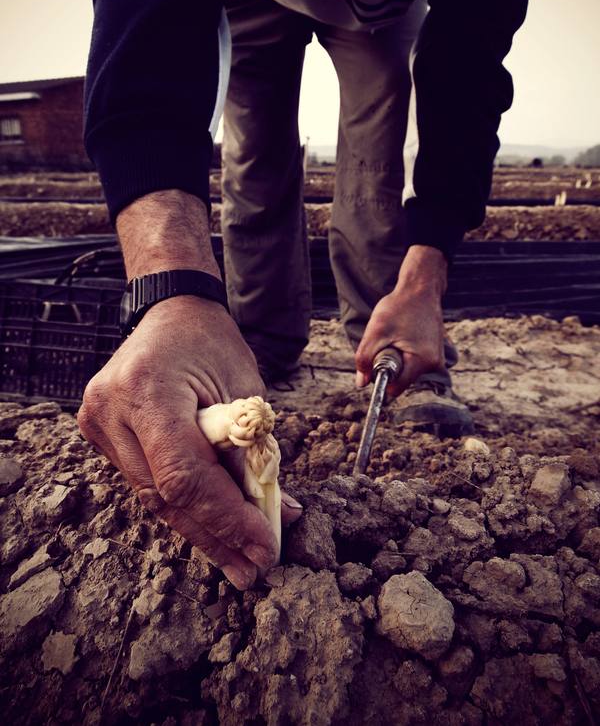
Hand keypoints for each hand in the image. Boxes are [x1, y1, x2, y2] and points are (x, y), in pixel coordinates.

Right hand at [78, 295, 300, 589]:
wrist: (170, 312)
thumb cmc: (212, 344)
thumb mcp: (246, 391)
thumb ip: (254, 453)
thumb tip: (277, 515)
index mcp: (147, 389)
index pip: (185, 474)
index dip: (226, 518)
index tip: (264, 547)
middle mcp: (111, 409)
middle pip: (166, 495)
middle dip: (217, 536)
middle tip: (254, 569)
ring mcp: (98, 422)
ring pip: (154, 497)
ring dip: (201, 530)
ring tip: (240, 561)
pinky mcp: (99, 432)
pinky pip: (145, 482)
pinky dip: (182, 506)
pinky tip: (213, 531)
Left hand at [354, 245, 446, 396]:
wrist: (420, 288)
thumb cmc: (399, 306)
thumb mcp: (376, 332)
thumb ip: (365, 359)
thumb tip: (361, 383)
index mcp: (423, 361)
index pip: (396, 387)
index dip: (381, 377)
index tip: (375, 360)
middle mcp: (435, 363)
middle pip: (401, 378)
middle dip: (388, 364)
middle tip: (387, 341)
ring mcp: (436, 357)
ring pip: (406, 369)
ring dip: (396, 357)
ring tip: (396, 334)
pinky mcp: (434, 351)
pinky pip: (413, 360)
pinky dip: (404, 351)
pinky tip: (404, 333)